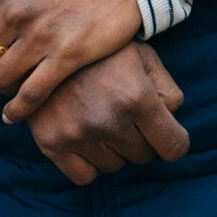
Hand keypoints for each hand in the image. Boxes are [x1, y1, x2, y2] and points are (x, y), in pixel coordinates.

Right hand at [24, 43, 188, 185]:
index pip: (175, 147)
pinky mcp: (52, 142)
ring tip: (99, 117)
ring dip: (113, 149)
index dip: (172, 140)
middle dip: (139, 138)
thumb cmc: (100, 50)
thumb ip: (167, 89)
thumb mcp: (142, 55)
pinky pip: (84, 176)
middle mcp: (109, 119)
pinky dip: (88, 163)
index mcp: (136, 96)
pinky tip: (84, 137)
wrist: (41, 39)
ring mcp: (78, 133)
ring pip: (115, 166)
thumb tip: (170, 121)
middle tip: (122, 113)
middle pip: (144, 156)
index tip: (163, 132)